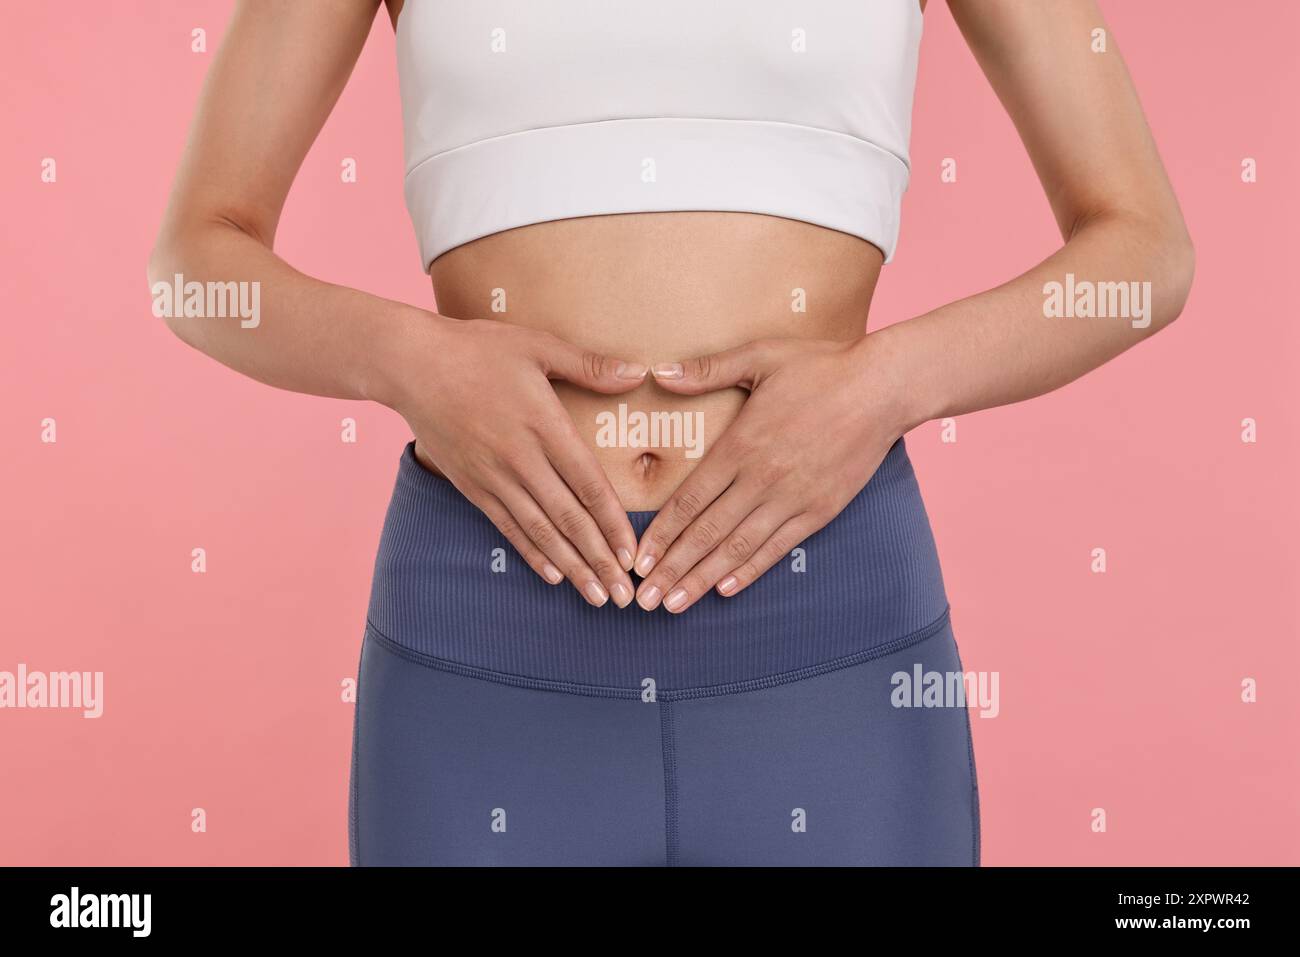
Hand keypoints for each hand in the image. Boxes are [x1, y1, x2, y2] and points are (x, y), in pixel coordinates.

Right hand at [388, 314, 646, 606]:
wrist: (409, 364)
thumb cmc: (477, 349)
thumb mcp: (537, 347)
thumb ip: (590, 366)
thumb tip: (640, 373)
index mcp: (543, 423)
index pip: (587, 483)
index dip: (613, 523)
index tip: (634, 554)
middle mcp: (520, 458)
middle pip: (568, 518)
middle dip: (599, 560)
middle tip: (624, 596)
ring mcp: (493, 476)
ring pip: (540, 530)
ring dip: (571, 567)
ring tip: (596, 597)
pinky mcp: (471, 485)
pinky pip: (507, 527)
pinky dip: (532, 554)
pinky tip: (554, 575)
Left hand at [632, 335, 912, 612]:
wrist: (884, 388)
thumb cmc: (820, 367)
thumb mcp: (760, 357)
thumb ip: (708, 370)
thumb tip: (661, 373)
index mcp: (742, 444)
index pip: (690, 499)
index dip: (661, 534)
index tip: (637, 560)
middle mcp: (763, 478)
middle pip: (707, 532)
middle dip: (672, 568)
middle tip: (645, 600)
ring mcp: (793, 498)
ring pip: (739, 547)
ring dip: (703, 579)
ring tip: (675, 605)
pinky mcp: (820, 510)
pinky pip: (778, 547)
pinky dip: (750, 570)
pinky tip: (725, 589)